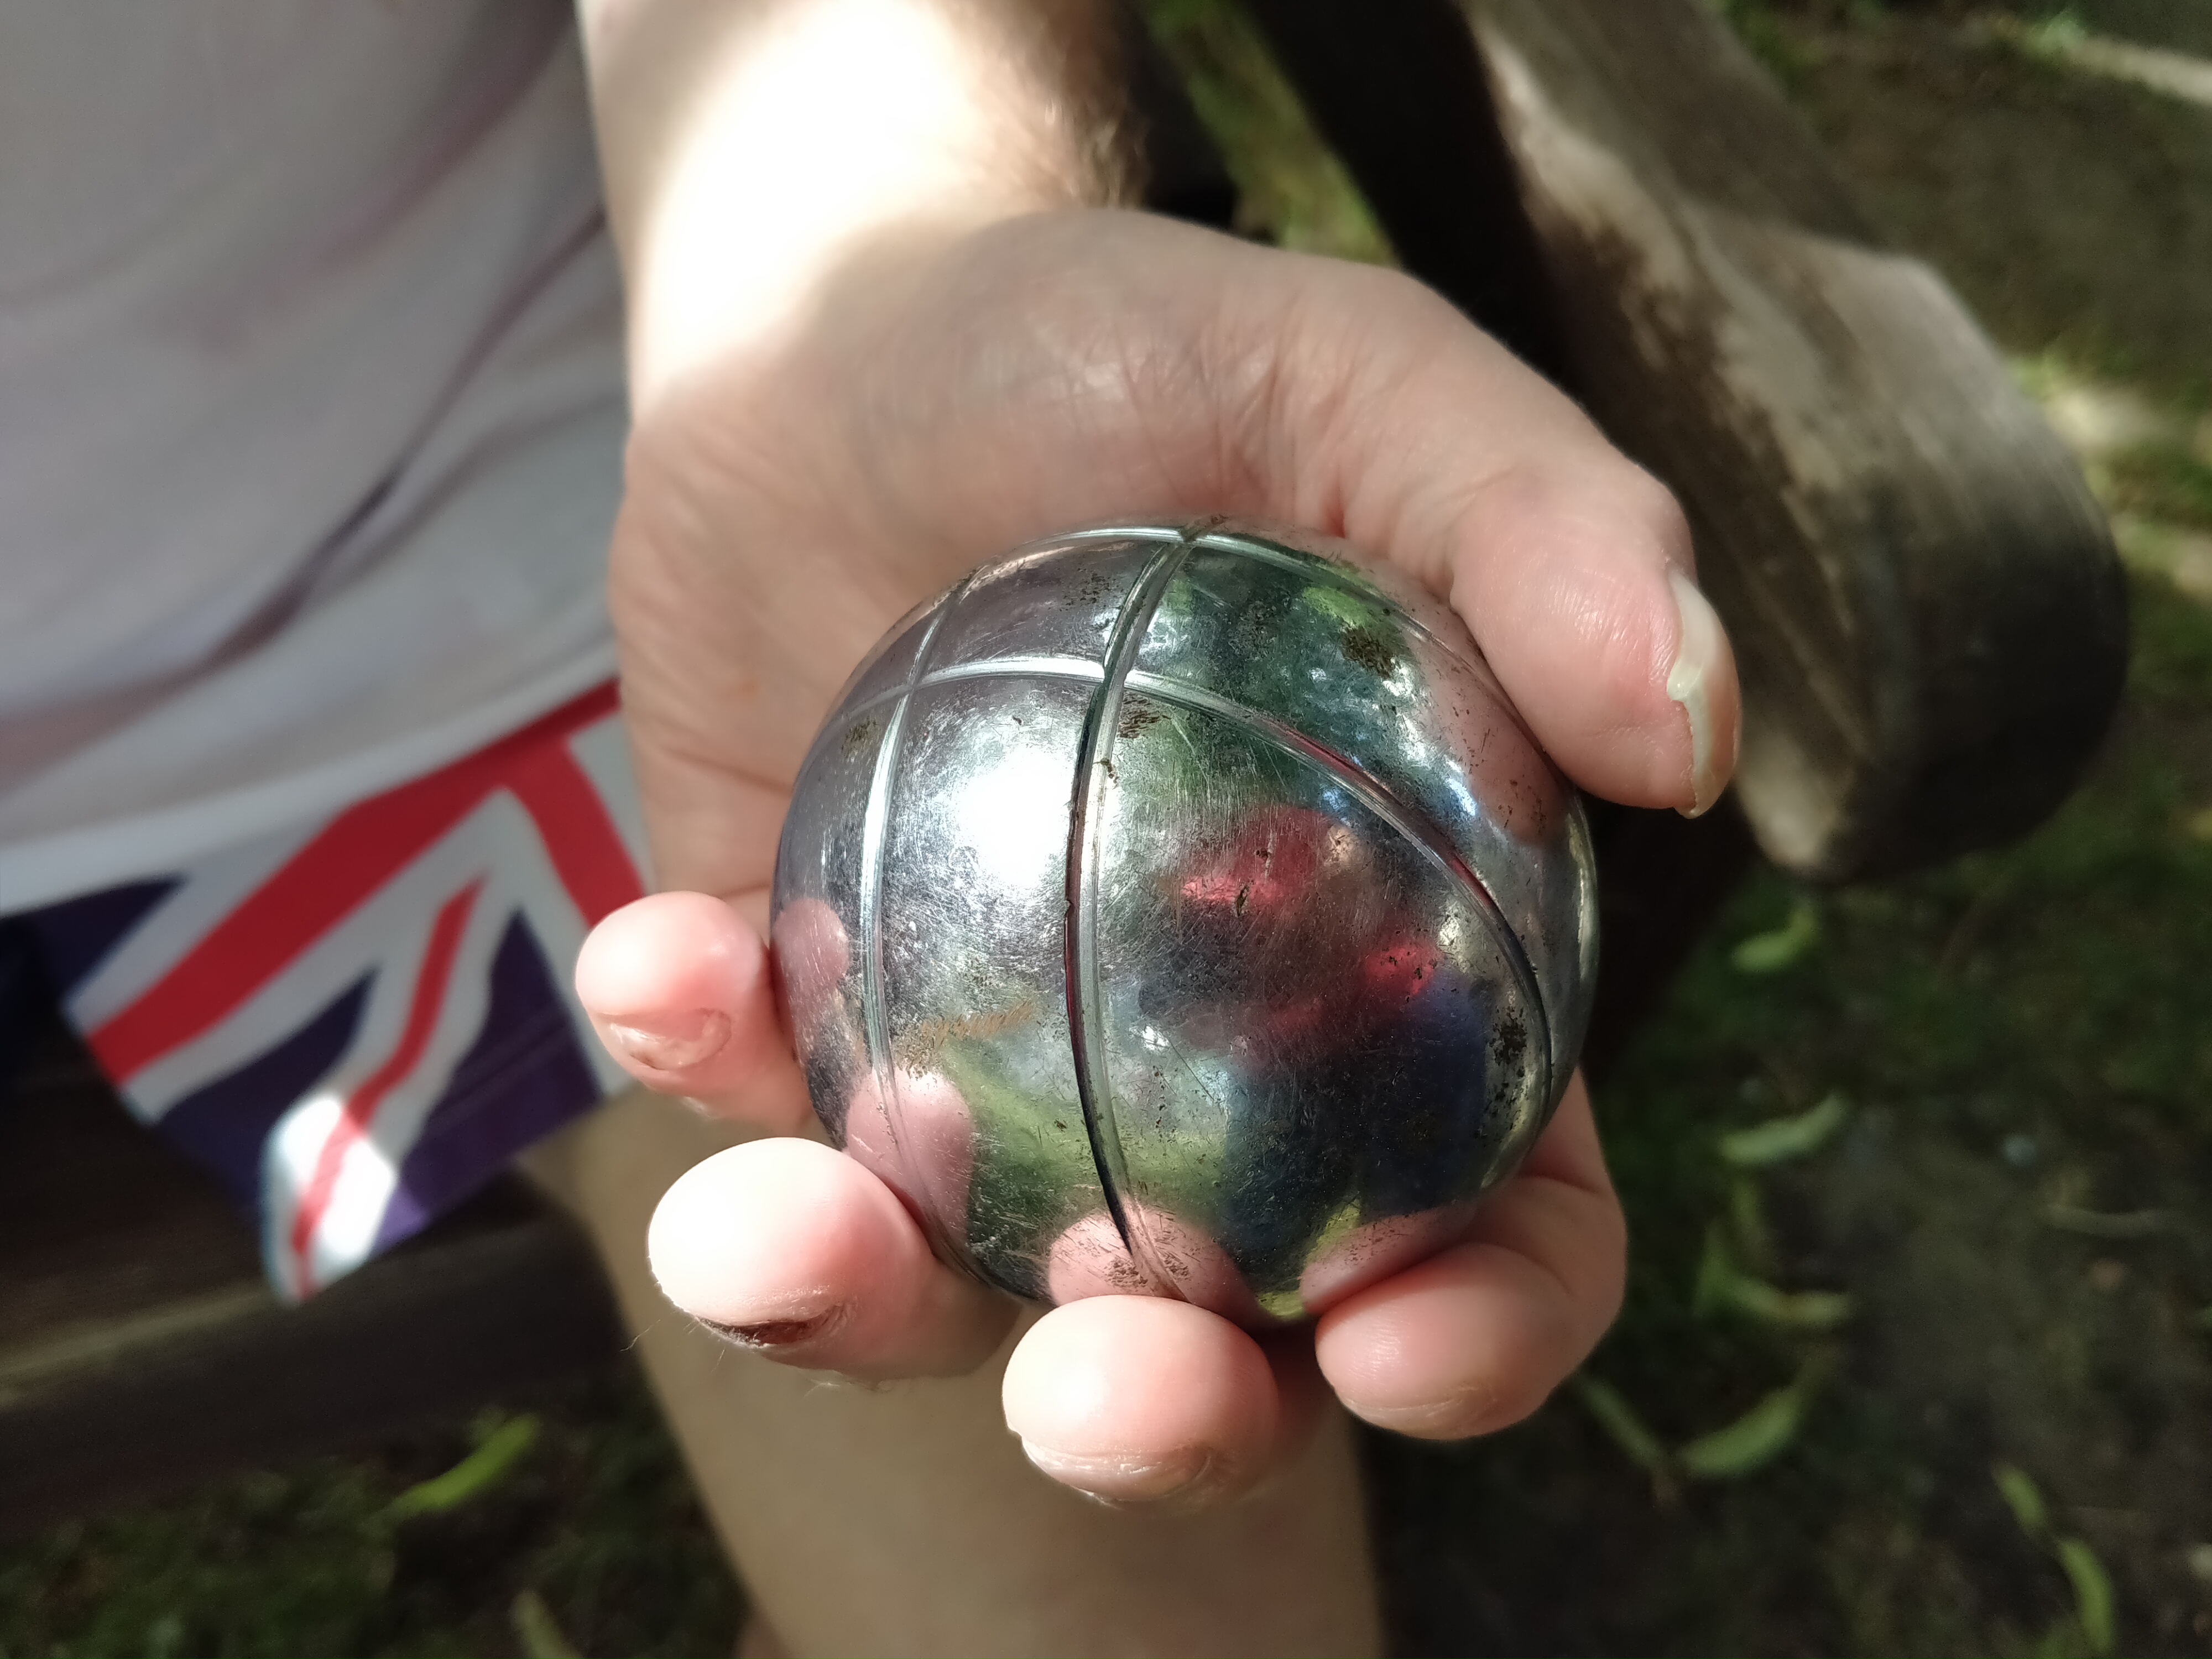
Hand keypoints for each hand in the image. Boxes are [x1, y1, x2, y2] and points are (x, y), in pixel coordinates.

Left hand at [577, 207, 1735, 1501]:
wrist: (866, 329)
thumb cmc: (1138, 349)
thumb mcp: (1352, 376)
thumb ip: (1538, 523)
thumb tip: (1688, 736)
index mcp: (1383, 988)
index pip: (1491, 1221)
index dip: (1484, 1328)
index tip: (1410, 1342)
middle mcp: (1191, 1076)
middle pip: (1213, 1328)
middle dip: (1165, 1412)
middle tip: (1100, 1384)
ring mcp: (979, 1064)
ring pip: (942, 1273)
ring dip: (851, 1299)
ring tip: (765, 1236)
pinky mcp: (790, 1016)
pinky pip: (740, 1098)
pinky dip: (698, 1061)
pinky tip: (667, 960)